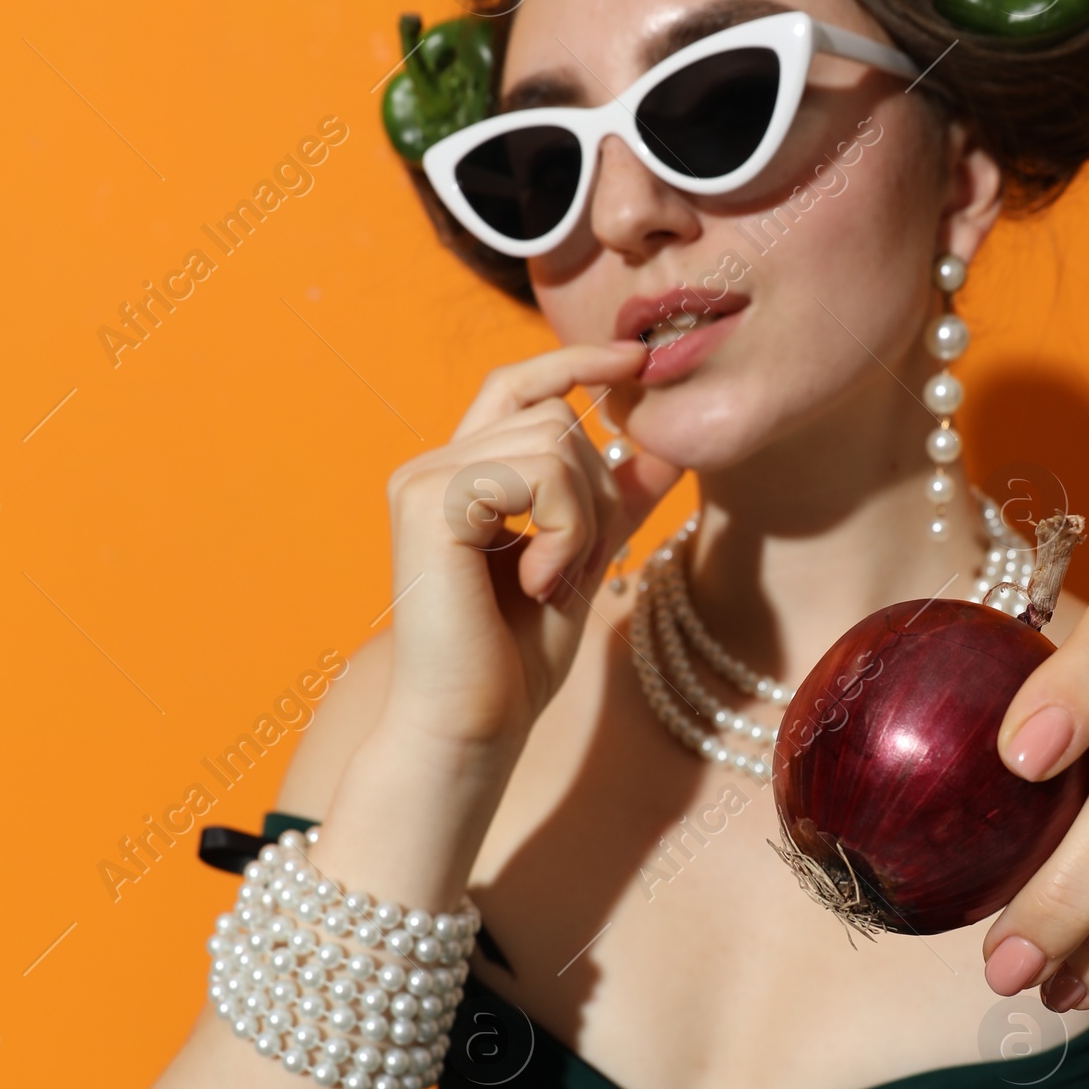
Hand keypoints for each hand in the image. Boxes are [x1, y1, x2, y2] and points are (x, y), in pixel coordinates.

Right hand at [379, 341, 678, 754]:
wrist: (471, 728)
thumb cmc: (516, 662)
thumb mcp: (582, 566)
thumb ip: (612, 504)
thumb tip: (664, 443)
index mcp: (460, 477)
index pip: (517, 384)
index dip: (575, 360)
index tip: (636, 360)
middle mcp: (432, 467)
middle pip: (555, 416)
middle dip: (597, 491)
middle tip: (577, 568)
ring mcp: (424, 480)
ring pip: (555, 442)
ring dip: (583, 518)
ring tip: (555, 580)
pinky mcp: (430, 502)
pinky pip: (539, 474)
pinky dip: (563, 531)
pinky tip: (539, 584)